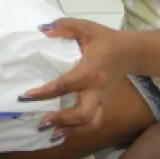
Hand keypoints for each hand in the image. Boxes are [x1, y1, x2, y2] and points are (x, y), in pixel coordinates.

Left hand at [19, 18, 130, 138]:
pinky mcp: (104, 103)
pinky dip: (79, 130)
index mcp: (90, 71)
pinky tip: (64, 130)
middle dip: (62, 119)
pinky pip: (94, 122)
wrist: (132, 52)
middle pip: (83, 114)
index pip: (65, 85)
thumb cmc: (106, 40)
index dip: (46, 92)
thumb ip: (65, 26)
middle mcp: (96, 89)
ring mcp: (102, 99)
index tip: (28, 96)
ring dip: (71, 130)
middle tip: (43, 120)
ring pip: (91, 123)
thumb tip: (43, 30)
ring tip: (52, 132)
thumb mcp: (86, 27)